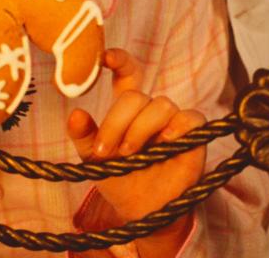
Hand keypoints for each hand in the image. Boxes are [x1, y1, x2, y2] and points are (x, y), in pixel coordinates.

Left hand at [67, 49, 204, 236]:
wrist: (142, 211)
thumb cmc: (119, 179)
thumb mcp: (95, 159)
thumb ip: (85, 136)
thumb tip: (75, 114)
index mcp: (125, 110)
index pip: (127, 75)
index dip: (120, 60)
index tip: (105, 58)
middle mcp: (149, 111)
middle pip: (135, 96)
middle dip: (117, 122)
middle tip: (107, 150)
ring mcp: (172, 121)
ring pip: (161, 104)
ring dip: (141, 128)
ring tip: (130, 154)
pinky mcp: (194, 135)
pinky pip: (191, 118)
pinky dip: (177, 127)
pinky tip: (164, 142)